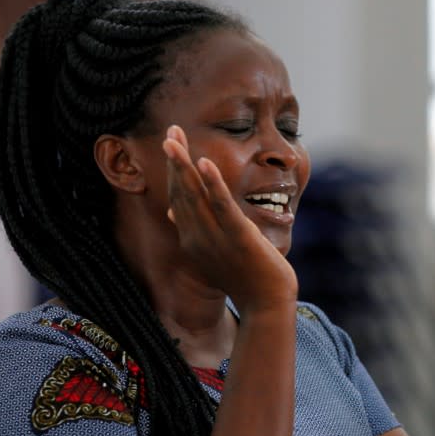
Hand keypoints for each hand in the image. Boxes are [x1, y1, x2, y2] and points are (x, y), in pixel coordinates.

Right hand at [162, 125, 297, 313]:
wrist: (266, 304)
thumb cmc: (243, 276)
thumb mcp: (211, 252)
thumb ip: (192, 230)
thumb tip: (171, 210)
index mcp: (190, 239)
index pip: (177, 197)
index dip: (173, 169)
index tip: (171, 142)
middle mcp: (196, 238)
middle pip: (181, 192)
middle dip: (175, 160)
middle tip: (169, 131)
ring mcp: (216, 238)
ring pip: (195, 196)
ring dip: (183, 166)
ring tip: (173, 140)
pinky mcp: (238, 237)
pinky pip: (222, 206)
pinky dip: (213, 183)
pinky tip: (205, 162)